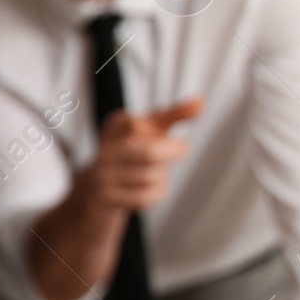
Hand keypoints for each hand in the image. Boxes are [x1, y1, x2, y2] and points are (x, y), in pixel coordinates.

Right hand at [84, 97, 203, 212]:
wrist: (99, 188)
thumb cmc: (135, 152)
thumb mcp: (152, 130)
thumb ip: (175, 114)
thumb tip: (200, 101)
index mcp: (114, 128)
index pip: (134, 122)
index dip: (151, 127)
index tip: (152, 129)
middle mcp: (104, 149)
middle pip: (150, 153)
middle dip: (173, 151)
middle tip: (181, 148)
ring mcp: (103, 174)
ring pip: (151, 176)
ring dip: (163, 175)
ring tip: (156, 172)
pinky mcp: (106, 198)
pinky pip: (146, 196)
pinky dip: (156, 192)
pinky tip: (149, 188)